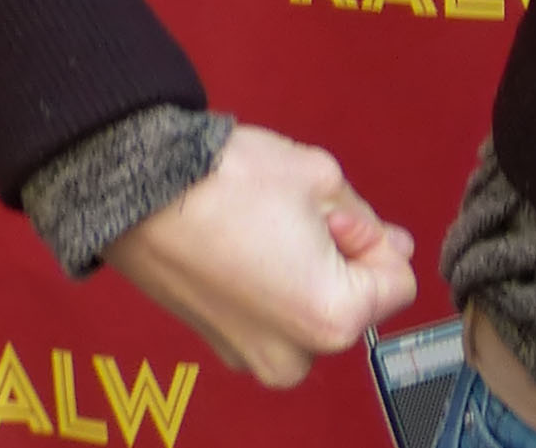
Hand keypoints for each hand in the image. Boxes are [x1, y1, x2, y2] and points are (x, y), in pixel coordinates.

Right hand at [104, 126, 417, 386]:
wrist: (138, 190)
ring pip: (315, 309)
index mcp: (331, 320)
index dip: (369, 237)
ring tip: (268, 232)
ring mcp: (251, 356)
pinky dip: (275, 285)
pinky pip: (275, 318)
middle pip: (355, 301)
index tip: (331, 216)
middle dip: (342, 257)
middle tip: (298, 220)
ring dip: (309, 271)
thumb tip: (393, 246)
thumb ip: (371, 222)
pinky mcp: (221, 344)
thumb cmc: (227, 182)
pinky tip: (246, 248)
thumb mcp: (325, 179)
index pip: (397, 280)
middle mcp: (292, 356)